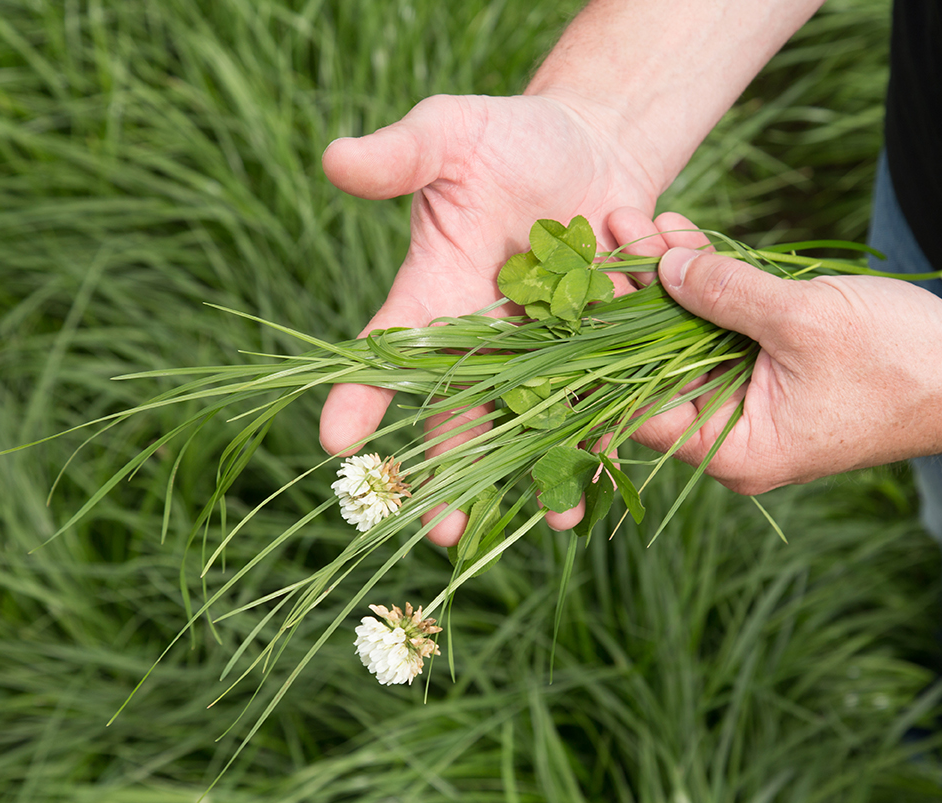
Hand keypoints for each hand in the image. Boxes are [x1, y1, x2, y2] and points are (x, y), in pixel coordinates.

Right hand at [320, 94, 661, 544]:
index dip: (362, 392)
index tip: (337, 440)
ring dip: (538, 472)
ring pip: (531, 421)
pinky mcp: (602, 346)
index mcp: (437, 293)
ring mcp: (545, 348)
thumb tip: (337, 158)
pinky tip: (605, 481)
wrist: (593, 148)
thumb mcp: (451, 134)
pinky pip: (599, 398)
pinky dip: (603, 437)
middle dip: (449, 471)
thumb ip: (402, 154)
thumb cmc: (509, 137)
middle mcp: (486, 335)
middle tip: (438, 530)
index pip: (390, 348)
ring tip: (552, 519)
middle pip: (458, 411)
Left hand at [610, 208, 941, 492]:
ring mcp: (759, 405)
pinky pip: (730, 331)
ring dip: (672, 282)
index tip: (574, 299)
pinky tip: (684, 240)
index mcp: (734, 449)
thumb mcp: (804, 319)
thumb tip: (661, 268)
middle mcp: (737, 435)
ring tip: (639, 220)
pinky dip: (713, 289)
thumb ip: (725, 294)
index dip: (600, 352)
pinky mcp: (779, 375)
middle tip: (609, 233)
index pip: (638, 411)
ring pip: (691, 340)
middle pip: (660, 366)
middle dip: (636, 297)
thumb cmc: (905, 361)